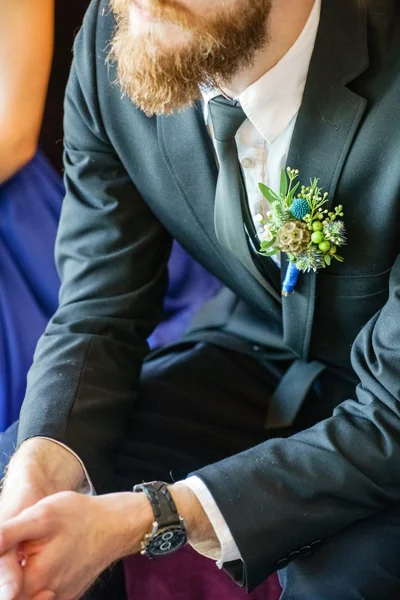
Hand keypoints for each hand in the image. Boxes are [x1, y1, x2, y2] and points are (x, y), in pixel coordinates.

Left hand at [0, 490, 153, 599]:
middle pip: (14, 595)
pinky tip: (37, 565)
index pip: (4, 589)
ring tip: (29, 556)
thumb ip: (9, 534)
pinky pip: (43, 597)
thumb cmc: (79, 516)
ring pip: (29, 597)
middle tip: (23, 548)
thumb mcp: (42, 515)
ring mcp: (57, 599)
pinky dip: (34, 587)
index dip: (3, 573)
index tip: (12, 551)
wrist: (114, 525)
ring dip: (20, 582)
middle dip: (10, 578)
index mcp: (34, 579)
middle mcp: (46, 597)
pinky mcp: (65, 597)